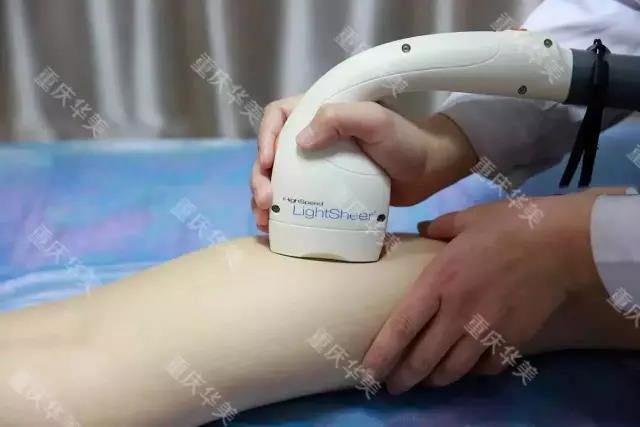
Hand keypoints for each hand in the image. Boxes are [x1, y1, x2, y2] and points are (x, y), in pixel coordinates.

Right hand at [250, 97, 476, 231]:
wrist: (428, 171)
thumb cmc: (404, 141)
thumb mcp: (375, 121)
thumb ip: (340, 119)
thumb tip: (300, 141)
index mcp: (319, 113)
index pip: (278, 116)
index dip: (265, 137)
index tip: (268, 163)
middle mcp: (312, 137)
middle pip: (272, 153)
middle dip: (260, 177)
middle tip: (266, 201)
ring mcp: (316, 166)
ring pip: (278, 178)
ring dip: (264, 198)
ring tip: (265, 219)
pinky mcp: (324, 190)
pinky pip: (295, 198)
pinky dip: (282, 212)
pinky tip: (275, 227)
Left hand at [362, 189, 620, 392]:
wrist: (561, 243)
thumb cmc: (509, 226)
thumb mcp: (466, 218)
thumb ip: (437, 227)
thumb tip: (420, 230)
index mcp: (439, 282)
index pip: (401, 328)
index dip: (381, 355)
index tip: (366, 373)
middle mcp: (458, 313)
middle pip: (423, 359)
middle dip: (403, 378)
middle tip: (393, 386)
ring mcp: (487, 330)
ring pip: (453, 370)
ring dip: (434, 379)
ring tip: (425, 380)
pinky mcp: (514, 340)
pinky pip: (486, 368)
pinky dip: (472, 372)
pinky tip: (466, 368)